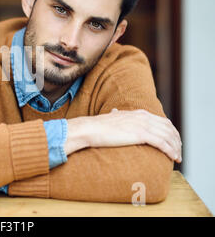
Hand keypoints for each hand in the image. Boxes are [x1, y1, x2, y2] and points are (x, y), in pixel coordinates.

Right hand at [66, 108, 181, 162]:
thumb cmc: (98, 126)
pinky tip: (173, 157)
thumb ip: (117, 114)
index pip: (162, 121)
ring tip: (178, 157)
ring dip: (176, 147)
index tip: (174, 141)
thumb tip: (115, 111)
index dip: (171, 131)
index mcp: (138, 113)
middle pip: (168, 128)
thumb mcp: (111, 117)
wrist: (90, 129)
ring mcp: (142, 125)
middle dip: (176, 140)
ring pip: (168, 136)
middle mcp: (143, 117)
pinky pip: (162, 143)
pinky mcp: (140, 134)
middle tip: (178, 151)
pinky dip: (170, 150)